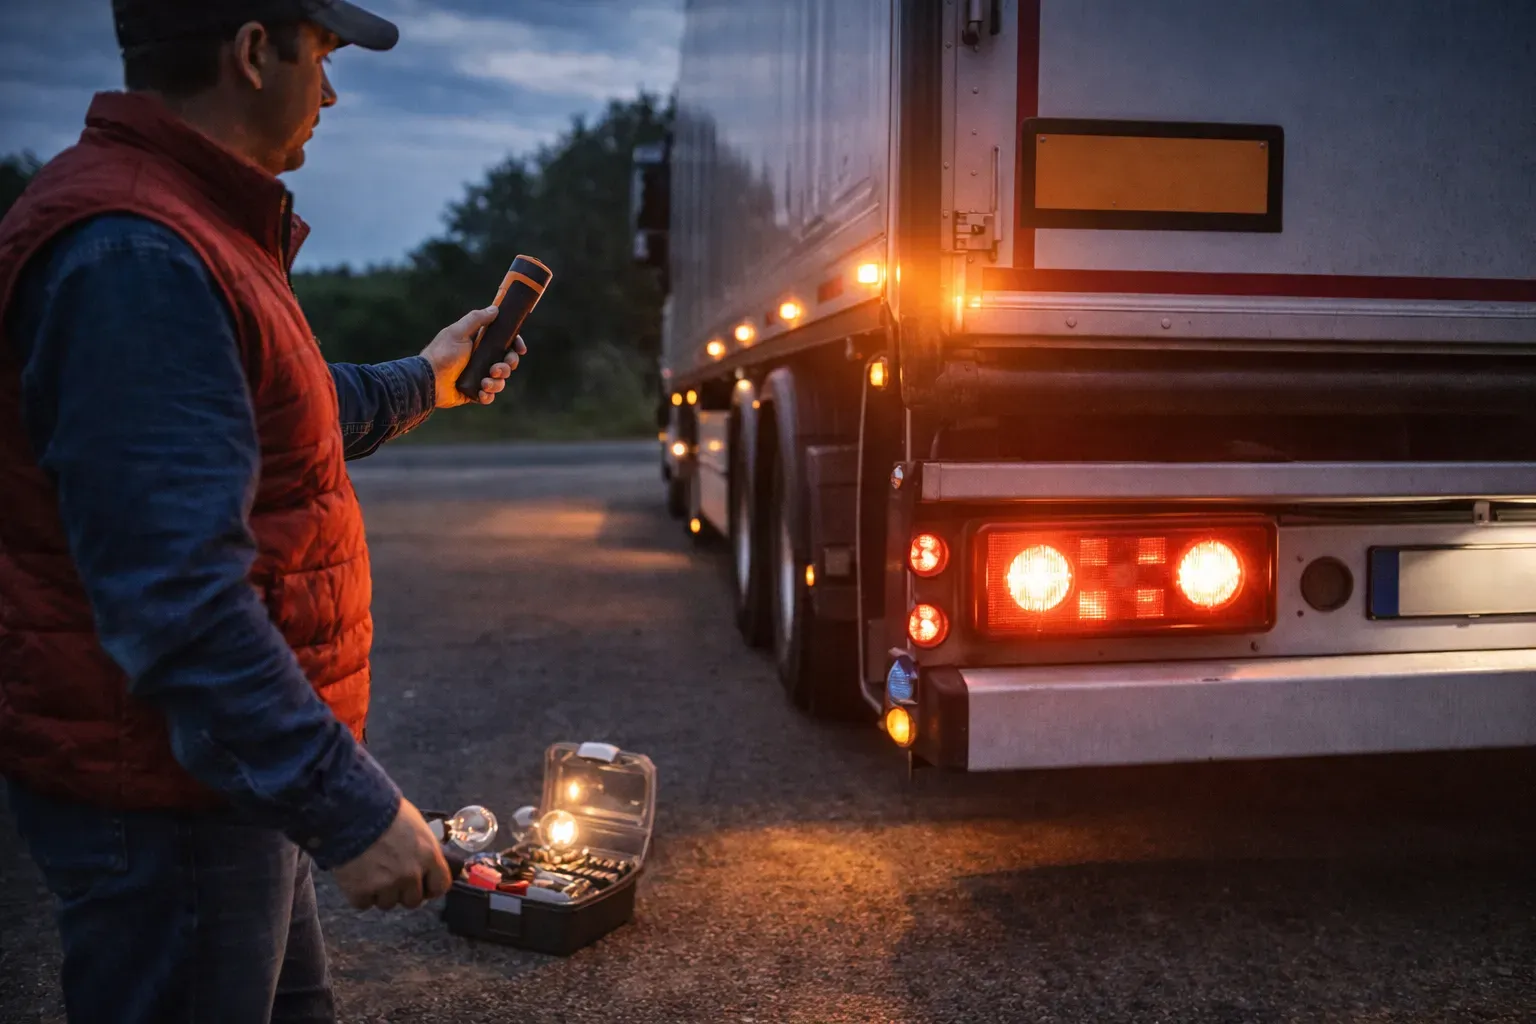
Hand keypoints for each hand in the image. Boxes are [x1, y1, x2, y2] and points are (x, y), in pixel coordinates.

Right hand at [331, 798, 451, 910]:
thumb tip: (425, 860)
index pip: (440, 886)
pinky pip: (363, 903)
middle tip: (392, 878)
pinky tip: (357, 877)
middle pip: (413, 901)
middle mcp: (410, 874)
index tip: (424, 886)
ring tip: (371, 873)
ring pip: (387, 904)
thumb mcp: (416, 824)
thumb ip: (423, 848)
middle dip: (403, 892)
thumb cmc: (385, 810)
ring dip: (381, 893)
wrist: (353, 811)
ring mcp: (386, 885)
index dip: (431, 887)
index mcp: (428, 855)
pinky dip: (359, 894)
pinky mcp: (360, 891)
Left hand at [420, 305, 528, 408]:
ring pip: (500, 380)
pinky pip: (489, 396)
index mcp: (478, 344)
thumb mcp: (458, 332)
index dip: (515, 344)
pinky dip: (488, 396)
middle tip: (496, 369)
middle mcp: (480, 360)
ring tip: (484, 383)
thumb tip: (495, 309)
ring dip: (497, 382)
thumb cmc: (442, 354)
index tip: (520, 349)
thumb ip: (476, 319)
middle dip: (507, 367)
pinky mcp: (473, 393)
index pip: (504, 342)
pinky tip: (481, 393)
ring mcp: (478, 377)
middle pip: (506, 362)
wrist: (428, 380)